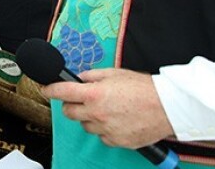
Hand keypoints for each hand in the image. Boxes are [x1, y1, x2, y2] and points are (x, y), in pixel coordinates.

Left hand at [42, 68, 174, 147]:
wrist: (169, 107)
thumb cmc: (144, 88)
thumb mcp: (115, 73)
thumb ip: (92, 76)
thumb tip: (79, 78)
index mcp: (94, 93)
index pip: (62, 92)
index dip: (50, 90)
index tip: (46, 90)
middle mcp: (97, 113)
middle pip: (69, 113)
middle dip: (71, 105)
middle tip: (82, 100)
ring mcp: (106, 129)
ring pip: (85, 125)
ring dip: (89, 118)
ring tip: (107, 110)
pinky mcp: (117, 141)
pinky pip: (102, 136)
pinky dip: (104, 129)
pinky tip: (117, 120)